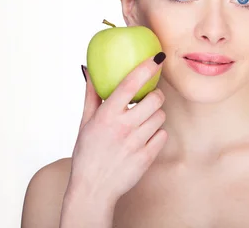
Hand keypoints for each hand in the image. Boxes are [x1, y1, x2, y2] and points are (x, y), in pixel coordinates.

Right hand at [66, 52, 168, 204]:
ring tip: (143, 122)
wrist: (93, 190)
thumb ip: (91, 96)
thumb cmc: (88, 154)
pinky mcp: (147, 157)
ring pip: (160, 117)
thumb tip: (89, 71)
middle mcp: (123, 127)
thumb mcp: (85, 123)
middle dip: (155, 96)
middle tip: (149, 99)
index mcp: (106, 115)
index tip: (157, 57)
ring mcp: (136, 143)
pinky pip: (163, 135)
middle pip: (155, 99)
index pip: (130, 84)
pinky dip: (157, 134)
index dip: (146, 68)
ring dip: (155, 116)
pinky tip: (145, 138)